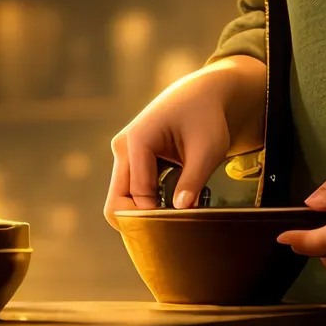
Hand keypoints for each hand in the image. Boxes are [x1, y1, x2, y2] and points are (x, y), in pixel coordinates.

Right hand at [104, 67, 234, 228]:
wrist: (203, 94)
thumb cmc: (207, 117)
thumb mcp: (208, 149)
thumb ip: (193, 181)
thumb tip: (182, 213)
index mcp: (138, 140)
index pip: (137, 195)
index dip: (156, 217)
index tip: (180, 227)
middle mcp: (123, 146)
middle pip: (117, 202)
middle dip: (141, 221)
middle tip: (171, 230)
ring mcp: (124, 152)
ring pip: (121, 199)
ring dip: (144, 212)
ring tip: (175, 215)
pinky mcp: (131, 158)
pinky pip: (130, 190)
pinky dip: (146, 202)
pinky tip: (170, 203)